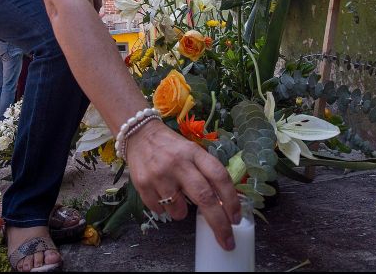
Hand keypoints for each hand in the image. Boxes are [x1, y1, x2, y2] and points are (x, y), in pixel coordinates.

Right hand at [125, 120, 240, 250]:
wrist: (139, 134)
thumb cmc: (172, 147)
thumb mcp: (192, 151)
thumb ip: (205, 172)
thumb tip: (223, 205)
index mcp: (194, 152)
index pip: (219, 176)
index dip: (231, 200)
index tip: (236, 219)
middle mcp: (178, 163)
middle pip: (204, 198)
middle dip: (219, 224)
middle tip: (227, 241)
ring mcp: (159, 175)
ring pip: (179, 210)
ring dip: (182, 212)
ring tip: (176, 198)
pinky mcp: (143, 185)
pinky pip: (160, 211)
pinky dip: (164, 209)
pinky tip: (160, 193)